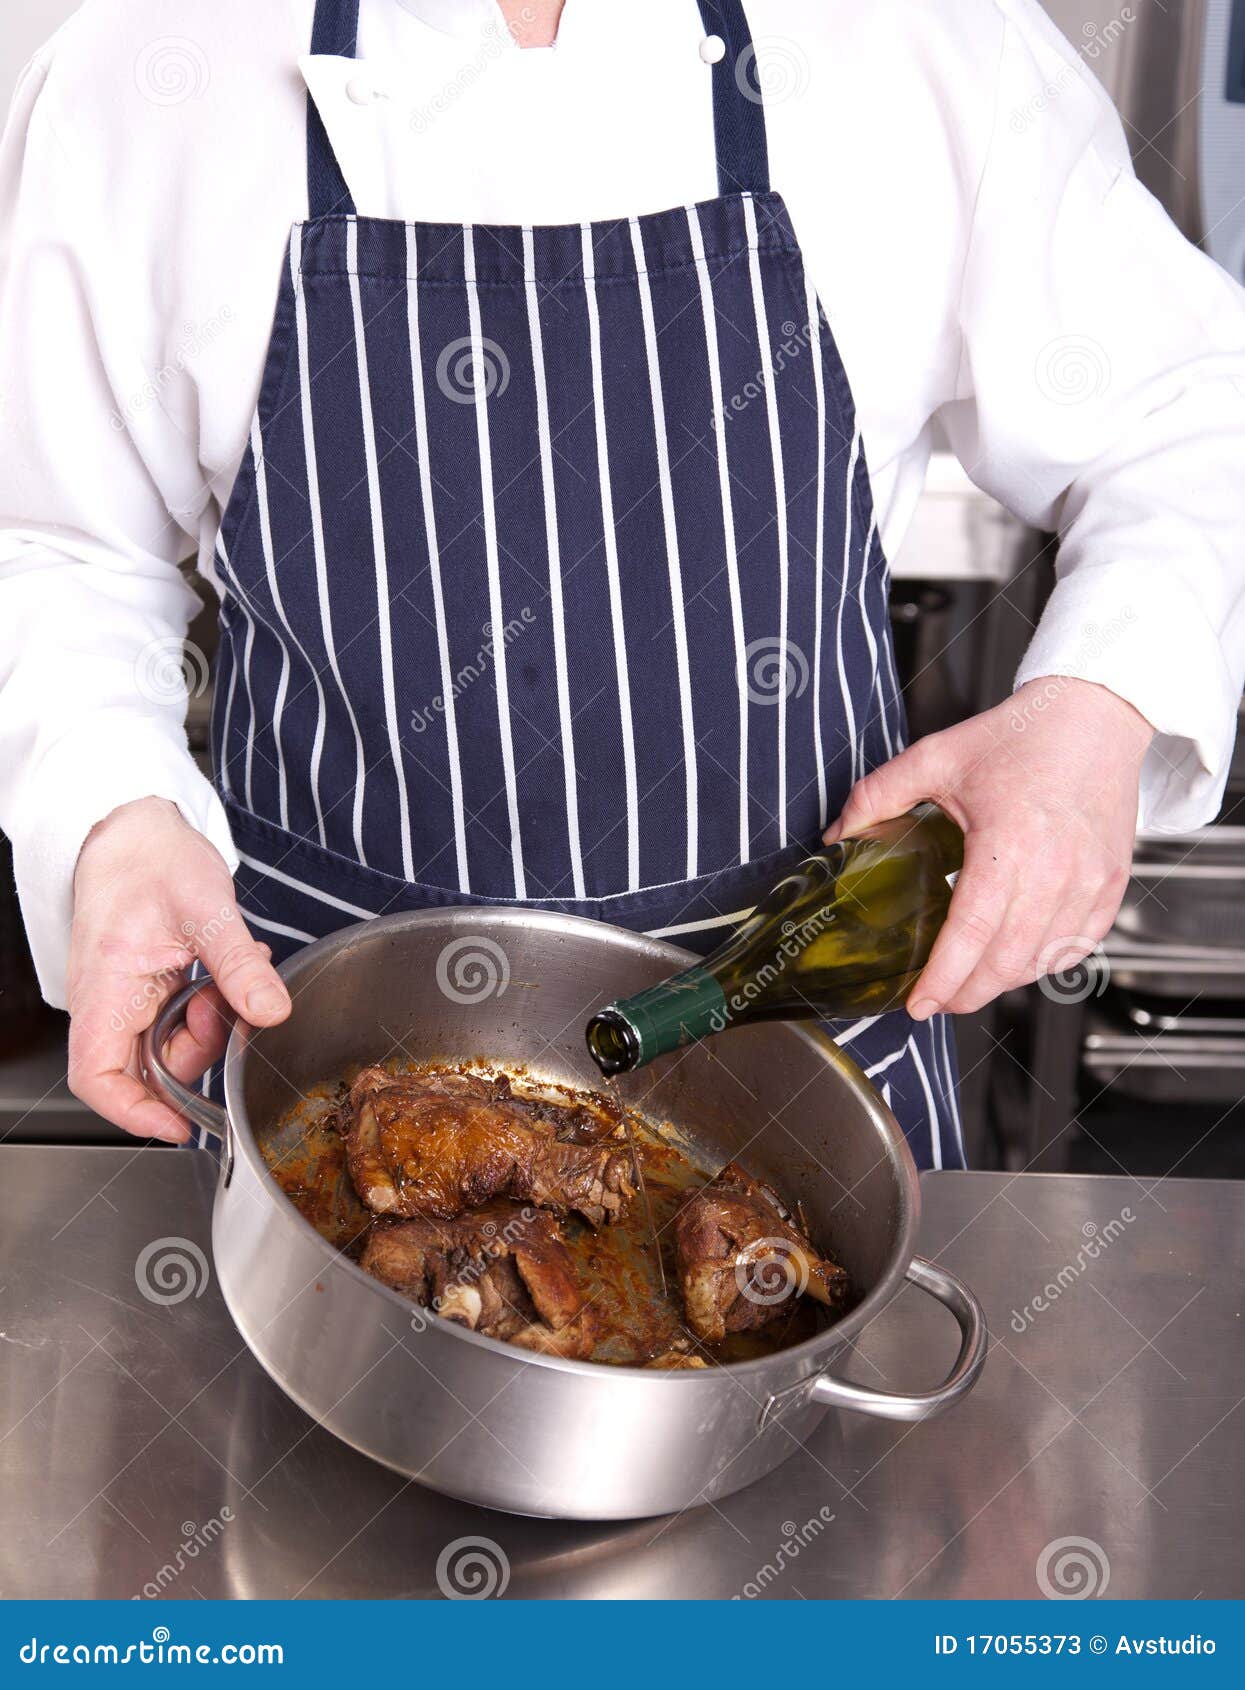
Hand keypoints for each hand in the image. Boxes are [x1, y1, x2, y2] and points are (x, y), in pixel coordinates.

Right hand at [67, 797, 290, 1140]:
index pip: (99, 1077)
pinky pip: (175, 1019)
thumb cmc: (151, 858)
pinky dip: (208, 1005)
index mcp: (106, 988)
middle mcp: (106, 1001)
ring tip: (232, 979)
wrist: (135, 826)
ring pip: (167, 1044)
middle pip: (145, 1068)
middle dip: (198, 1052)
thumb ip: (239, 965)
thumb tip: (271, 1011)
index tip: (179, 1125)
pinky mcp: (143, 987)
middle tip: (230, 1010)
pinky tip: (227, 973)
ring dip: (209, 1024)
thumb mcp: (206, 907)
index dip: (135, 1113)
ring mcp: (123, 996)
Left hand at [824, 677, 1153, 1018]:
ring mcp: (1090, 882)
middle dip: (965, 994)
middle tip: (934, 1000)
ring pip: (1041, 962)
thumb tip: (836, 837)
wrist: (1094, 717)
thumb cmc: (1021, 736)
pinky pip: (1076, 947)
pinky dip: (1042, 963)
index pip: (972, 933)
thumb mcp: (936, 757)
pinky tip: (1014, 960)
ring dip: (1001, 982)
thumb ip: (877, 796)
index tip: (917, 1004)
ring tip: (968, 981)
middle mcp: (1057, 869)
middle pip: (1006, 962)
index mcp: (1010, 841)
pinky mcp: (1112, 885)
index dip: (942, 978)